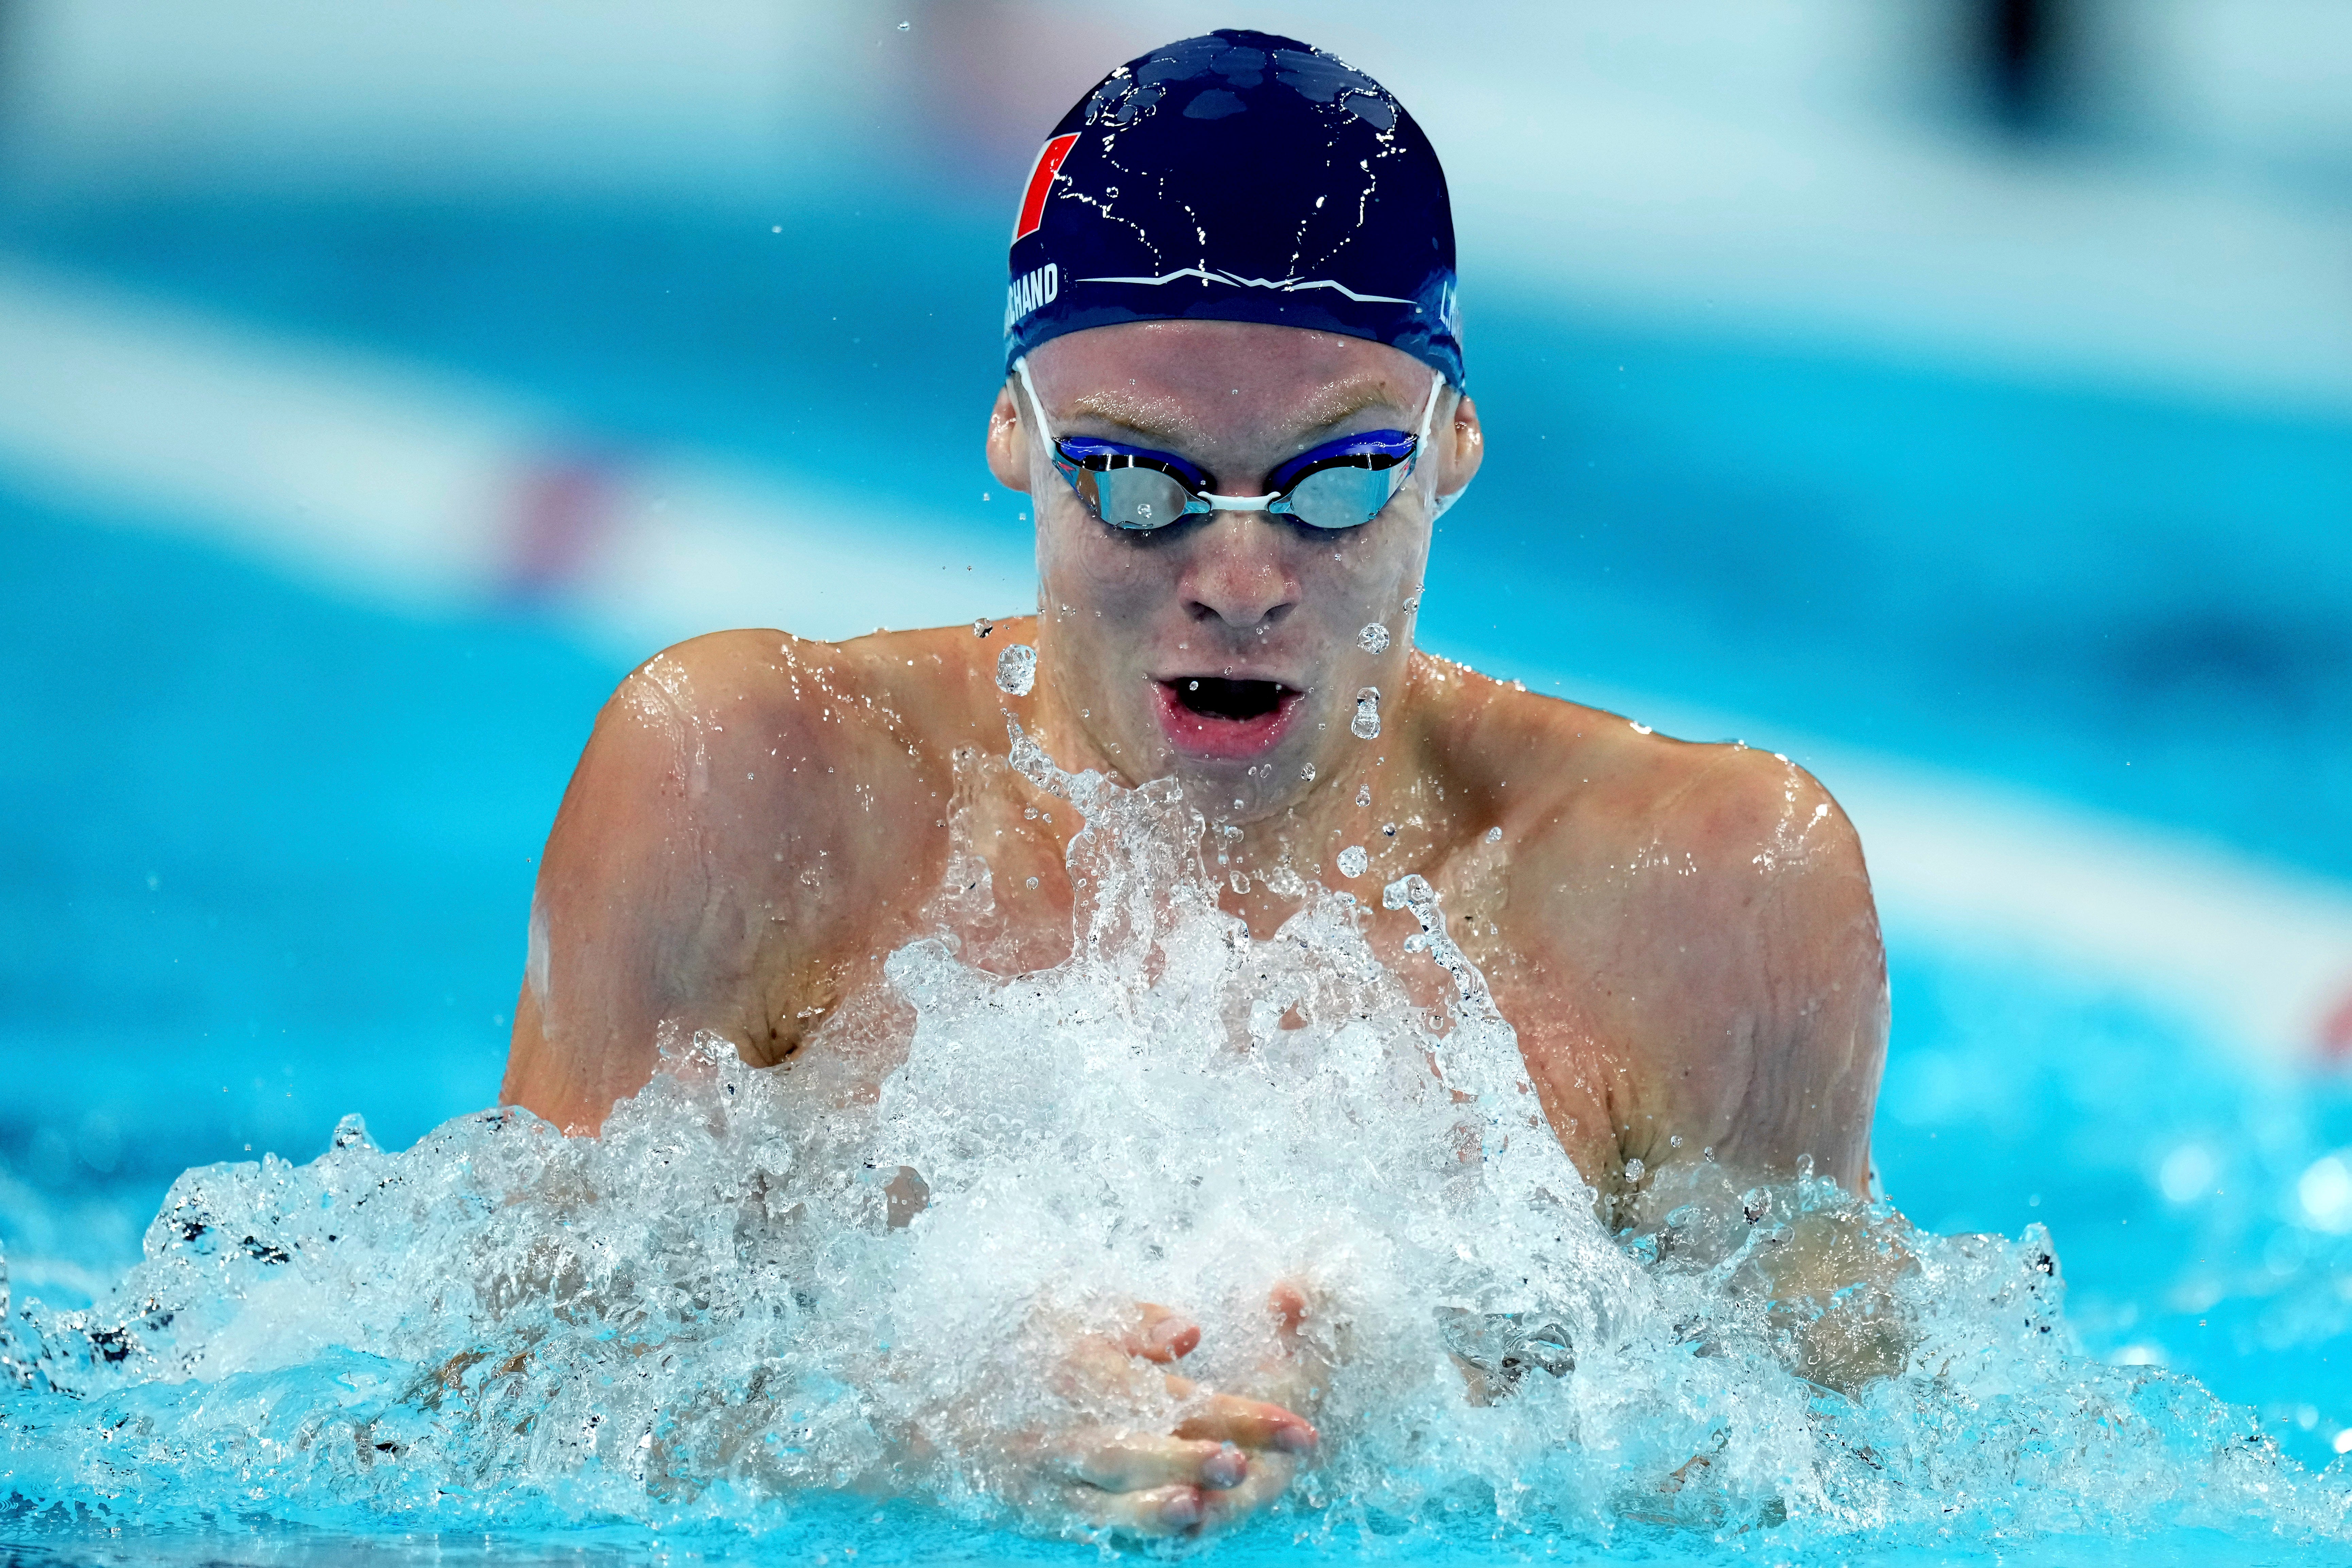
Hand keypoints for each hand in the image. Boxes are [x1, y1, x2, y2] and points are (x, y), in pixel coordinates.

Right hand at [1021, 1286, 1322, 1539]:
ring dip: (1155, 1502)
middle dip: (1200, 1457)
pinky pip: (1085, 1524)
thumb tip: (1193, 1334)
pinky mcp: (1036, 1511)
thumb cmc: (1004, 1351)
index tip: (1298, 1430)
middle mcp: (1068, 1425)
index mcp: (1085, 1372)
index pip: (1176, 1396)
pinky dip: (1124, 1532)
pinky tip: (1170, 1538)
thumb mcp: (1060, 1311)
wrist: (926, 1413)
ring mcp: (1049, 1474)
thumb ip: (1132, 1323)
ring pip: (1107, 1490)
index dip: (1240, 1414)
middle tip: (1252, 1465)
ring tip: (1200, 1505)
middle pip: (1144, 1443)